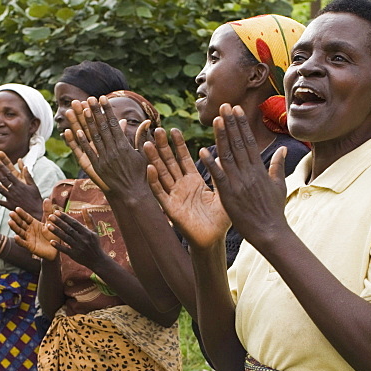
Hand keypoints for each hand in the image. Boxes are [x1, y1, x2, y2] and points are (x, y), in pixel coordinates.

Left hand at [0, 152, 42, 219]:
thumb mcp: (33, 186)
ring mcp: (11, 198)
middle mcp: (14, 190)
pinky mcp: (9, 205)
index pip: (9, 174)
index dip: (2, 167)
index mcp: (20, 185)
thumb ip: (28, 176)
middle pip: (3, 179)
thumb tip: (25, 166)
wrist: (36, 212)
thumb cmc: (35, 198)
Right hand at [8, 198, 58, 260]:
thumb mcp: (51, 222)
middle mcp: (29, 230)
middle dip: (16, 219)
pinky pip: (23, 243)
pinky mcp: (30, 246)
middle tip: (10, 213)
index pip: (26, 217)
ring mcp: (29, 238)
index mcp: (34, 223)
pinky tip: (15, 237)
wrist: (56, 249)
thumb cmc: (53, 235)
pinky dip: (19, 240)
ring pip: (20, 232)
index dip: (22, 214)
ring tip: (10, 222)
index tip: (17, 208)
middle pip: (21, 223)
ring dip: (15, 227)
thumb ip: (48, 211)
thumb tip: (46, 198)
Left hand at [47, 209, 108, 269]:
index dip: (65, 217)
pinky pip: (65, 250)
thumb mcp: (94, 231)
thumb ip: (89, 219)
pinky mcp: (74, 255)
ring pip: (66, 238)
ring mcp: (78, 248)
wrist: (98, 260)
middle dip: (59, 222)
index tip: (56, 212)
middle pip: (69, 229)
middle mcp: (83, 239)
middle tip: (50, 216)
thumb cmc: (95, 244)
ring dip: (56, 232)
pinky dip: (58, 246)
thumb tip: (84, 207)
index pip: (74, 223)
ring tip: (48, 225)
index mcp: (87, 233)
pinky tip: (51, 241)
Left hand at [64, 97, 152, 195]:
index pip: (114, 124)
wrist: (132, 195)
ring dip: (86, 123)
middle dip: (95, 112)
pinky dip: (81, 142)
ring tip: (81, 109)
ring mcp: (103, 160)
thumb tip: (148, 121)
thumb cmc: (141, 174)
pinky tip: (75, 131)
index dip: (107, 111)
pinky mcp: (96, 168)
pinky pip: (87, 152)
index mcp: (124, 147)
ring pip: (93, 137)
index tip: (102, 98)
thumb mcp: (144, 154)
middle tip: (89, 98)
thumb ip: (142, 137)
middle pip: (102, 128)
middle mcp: (113, 151)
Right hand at [145, 126, 229, 248]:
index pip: (183, 158)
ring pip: (162, 174)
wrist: (214, 240)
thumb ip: (220, 174)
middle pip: (170, 162)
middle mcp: (181, 186)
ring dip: (154, 159)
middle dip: (163, 147)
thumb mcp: (223, 192)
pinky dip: (154, 181)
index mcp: (194, 181)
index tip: (173, 130)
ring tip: (148, 144)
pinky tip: (149, 169)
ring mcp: (174, 196)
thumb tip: (220, 154)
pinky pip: (160, 193)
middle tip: (158, 130)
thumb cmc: (221, 219)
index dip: (178, 145)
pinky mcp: (170, 208)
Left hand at [203, 104, 288, 247]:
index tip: (237, 110)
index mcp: (259, 169)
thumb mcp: (279, 185)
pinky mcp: (230, 195)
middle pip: (238, 143)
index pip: (249, 142)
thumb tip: (283, 148)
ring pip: (228, 155)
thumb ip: (277, 165)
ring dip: (221, 136)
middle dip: (231, 123)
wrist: (271, 232)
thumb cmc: (274, 211)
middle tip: (224, 105)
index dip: (242, 125)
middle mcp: (249, 172)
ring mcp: (239, 183)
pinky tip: (203, 151)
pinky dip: (211, 164)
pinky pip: (219, 176)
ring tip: (215, 119)